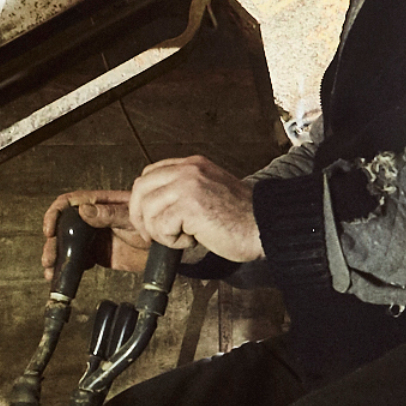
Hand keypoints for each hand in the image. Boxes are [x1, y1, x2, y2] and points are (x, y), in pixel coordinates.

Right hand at [40, 189, 150, 278]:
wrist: (165, 248)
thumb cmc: (153, 224)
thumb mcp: (132, 217)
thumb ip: (110, 214)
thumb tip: (84, 210)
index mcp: (98, 204)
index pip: (68, 203)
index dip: (54, 215)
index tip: (49, 230)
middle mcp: (91, 219)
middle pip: (62, 227)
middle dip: (52, 243)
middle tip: (49, 259)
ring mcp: (92, 238)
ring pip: (66, 245)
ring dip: (56, 258)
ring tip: (51, 272)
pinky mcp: (96, 254)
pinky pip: (77, 260)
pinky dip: (67, 269)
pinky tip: (64, 276)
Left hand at [126, 156, 263, 263]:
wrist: (265, 226)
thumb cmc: (241, 218)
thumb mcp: (209, 191)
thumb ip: (183, 192)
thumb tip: (153, 207)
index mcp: (192, 165)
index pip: (150, 175)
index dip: (143, 200)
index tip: (149, 220)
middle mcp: (188, 170)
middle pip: (141, 189)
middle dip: (140, 217)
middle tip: (153, 236)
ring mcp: (188, 185)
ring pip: (147, 210)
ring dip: (159, 231)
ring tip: (184, 237)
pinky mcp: (189, 206)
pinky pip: (160, 227)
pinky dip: (171, 241)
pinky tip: (192, 240)